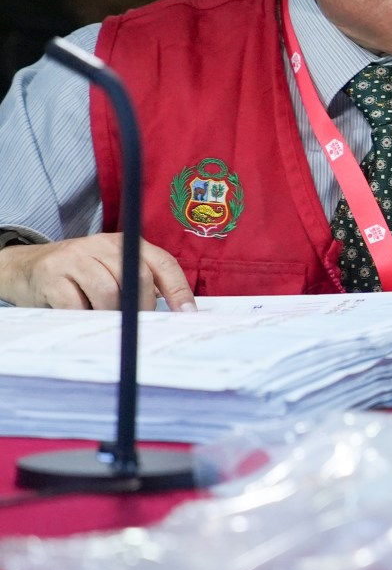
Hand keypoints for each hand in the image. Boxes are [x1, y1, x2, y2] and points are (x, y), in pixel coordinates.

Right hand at [0, 236, 195, 310]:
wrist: (26, 267)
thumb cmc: (81, 275)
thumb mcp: (112, 269)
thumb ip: (140, 284)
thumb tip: (174, 312)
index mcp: (125, 243)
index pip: (162, 263)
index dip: (178, 289)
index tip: (187, 314)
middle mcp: (102, 245)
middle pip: (136, 277)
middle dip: (142, 307)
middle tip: (138, 326)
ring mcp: (75, 257)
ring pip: (108, 292)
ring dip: (111, 314)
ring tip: (106, 322)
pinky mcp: (51, 275)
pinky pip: (76, 304)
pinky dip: (83, 317)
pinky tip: (82, 317)